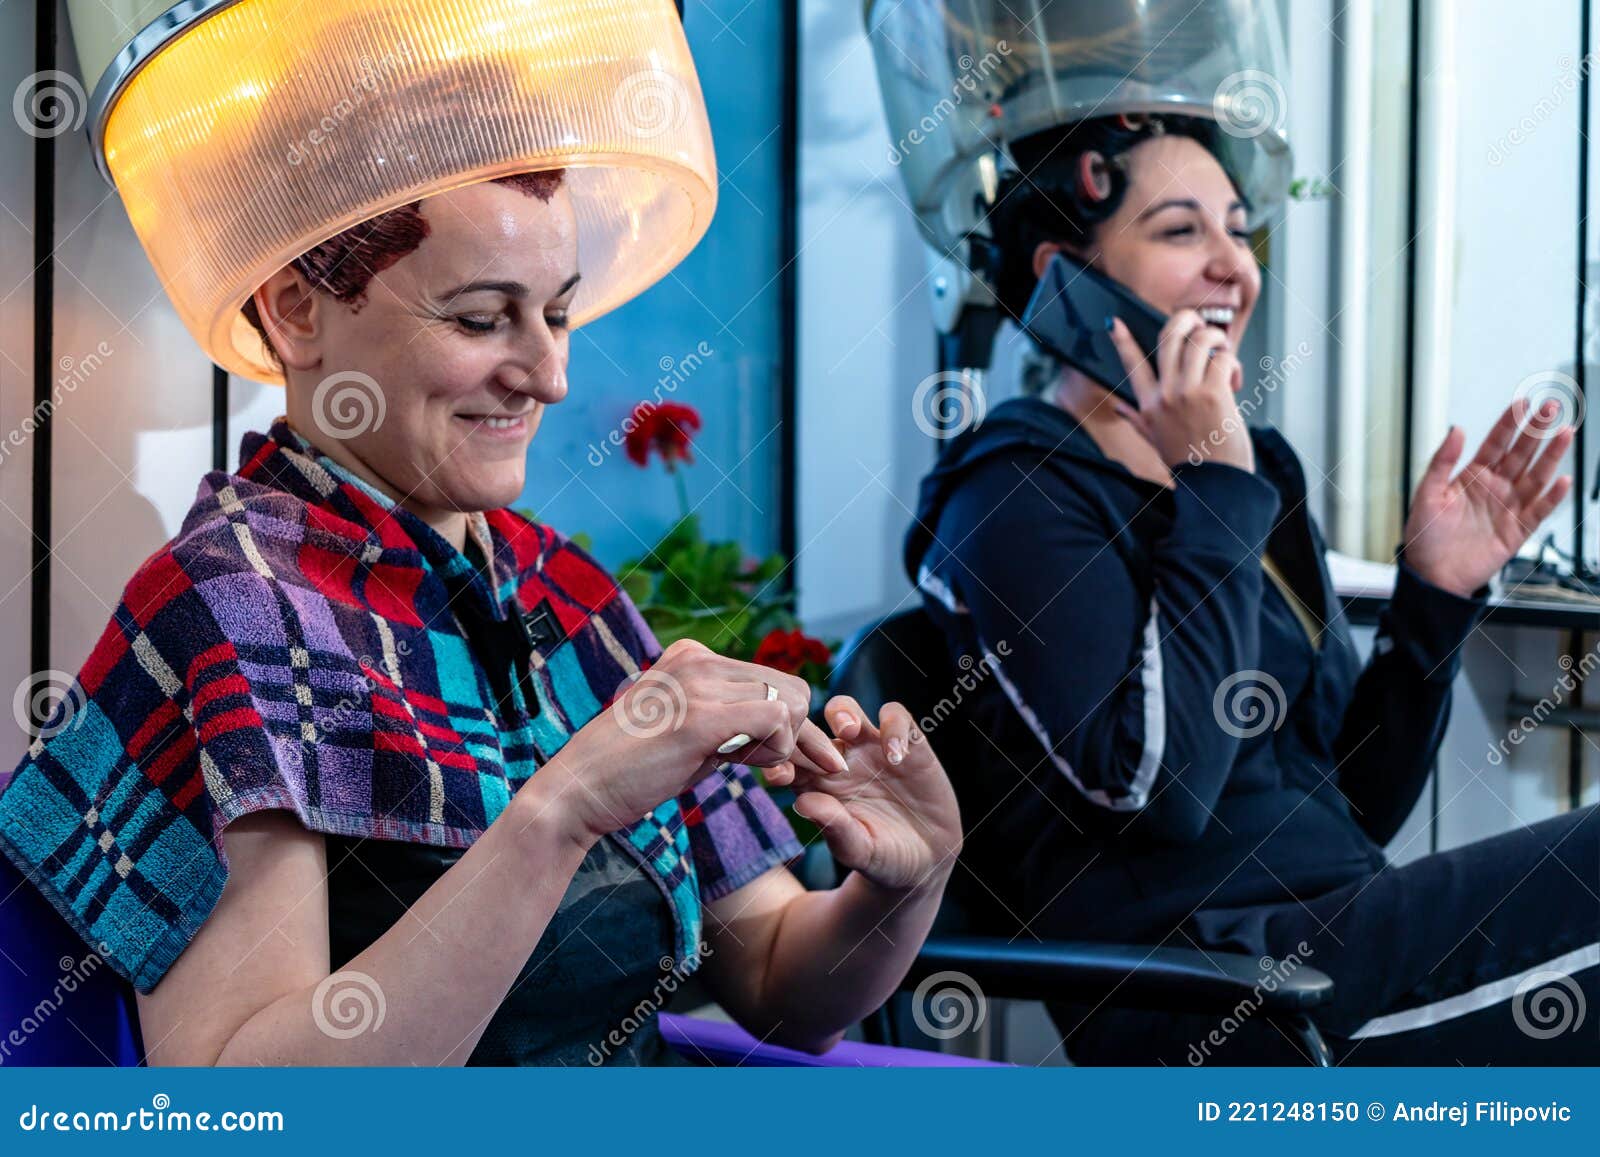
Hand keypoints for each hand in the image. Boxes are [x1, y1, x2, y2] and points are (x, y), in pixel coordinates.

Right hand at [531, 639, 847, 845]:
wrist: (578, 791)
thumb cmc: (632, 771)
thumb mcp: (687, 731)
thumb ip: (729, 720)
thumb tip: (785, 728)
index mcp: (692, 656)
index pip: (773, 679)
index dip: (787, 724)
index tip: (776, 760)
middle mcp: (698, 659)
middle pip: (791, 689)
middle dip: (793, 736)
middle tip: (769, 770)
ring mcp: (698, 684)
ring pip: (790, 702)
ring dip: (784, 746)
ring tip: (754, 770)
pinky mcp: (700, 718)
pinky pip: (776, 719)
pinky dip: (777, 751)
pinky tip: (751, 769)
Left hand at [765, 695, 961, 892]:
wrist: (927, 858)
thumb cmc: (884, 857)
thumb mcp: (860, 850)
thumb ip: (834, 828)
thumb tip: (802, 803)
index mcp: (817, 784)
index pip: (788, 761)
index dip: (779, 761)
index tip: (779, 777)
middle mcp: (839, 760)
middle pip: (809, 726)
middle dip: (803, 730)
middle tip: (812, 750)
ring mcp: (870, 747)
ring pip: (846, 709)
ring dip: (843, 713)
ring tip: (849, 732)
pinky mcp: (906, 743)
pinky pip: (895, 716)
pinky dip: (893, 728)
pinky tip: (897, 758)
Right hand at [1107, 310, 1253, 472]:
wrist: (1215, 484)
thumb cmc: (1190, 461)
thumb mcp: (1155, 440)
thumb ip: (1136, 419)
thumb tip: (1118, 407)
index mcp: (1147, 405)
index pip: (1130, 363)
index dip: (1121, 340)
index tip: (1114, 322)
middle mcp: (1164, 395)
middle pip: (1168, 336)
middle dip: (1187, 319)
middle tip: (1199, 325)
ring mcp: (1188, 392)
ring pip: (1199, 340)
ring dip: (1215, 337)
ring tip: (1222, 350)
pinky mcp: (1214, 394)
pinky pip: (1222, 358)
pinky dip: (1232, 361)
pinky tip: (1235, 378)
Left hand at [1403, 398, 1574, 597]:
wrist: (1432, 575)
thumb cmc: (1425, 537)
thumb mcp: (1426, 495)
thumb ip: (1441, 462)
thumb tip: (1456, 431)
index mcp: (1472, 476)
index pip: (1495, 443)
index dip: (1509, 423)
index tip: (1522, 403)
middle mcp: (1495, 488)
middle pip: (1521, 454)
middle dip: (1537, 430)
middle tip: (1552, 408)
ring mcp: (1508, 507)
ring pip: (1536, 477)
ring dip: (1551, 456)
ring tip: (1564, 434)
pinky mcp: (1517, 530)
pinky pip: (1539, 511)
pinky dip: (1552, 497)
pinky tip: (1562, 481)